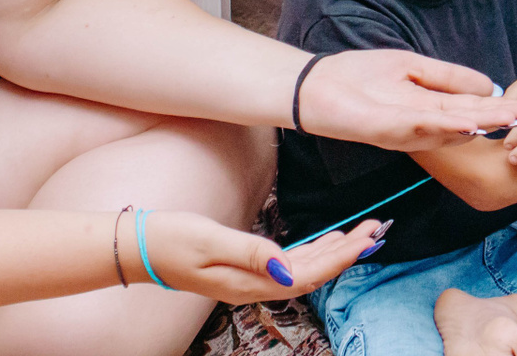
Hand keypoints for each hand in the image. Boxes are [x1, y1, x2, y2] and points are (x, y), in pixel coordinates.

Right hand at [146, 211, 380, 300]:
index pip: (306, 274)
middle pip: (312, 274)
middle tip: (377, 230)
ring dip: (334, 251)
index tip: (366, 240)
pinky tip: (327, 241)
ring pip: (304, 269)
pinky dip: (314, 251)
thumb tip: (286, 265)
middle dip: (347, 253)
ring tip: (363, 233)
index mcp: (248, 284)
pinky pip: (289, 264)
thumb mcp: (208, 241)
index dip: (339, 258)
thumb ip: (248, 252)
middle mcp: (254, 286)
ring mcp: (250, 279)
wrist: (138, 248)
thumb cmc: (169, 240)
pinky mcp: (245, 268)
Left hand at [297, 50, 516, 151]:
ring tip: (511, 119)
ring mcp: (406, 129)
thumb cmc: (361, 76)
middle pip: (469, 122)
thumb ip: (449, 77)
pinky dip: (444, 125)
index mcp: (431, 107)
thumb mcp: (413, 68)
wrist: (319, 86)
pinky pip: (419, 127)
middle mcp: (423, 123)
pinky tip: (466, 122)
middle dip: (499, 120)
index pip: (473, 109)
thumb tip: (488, 85)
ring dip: (480, 124)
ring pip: (450, 128)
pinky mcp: (386, 129)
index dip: (501, 109)